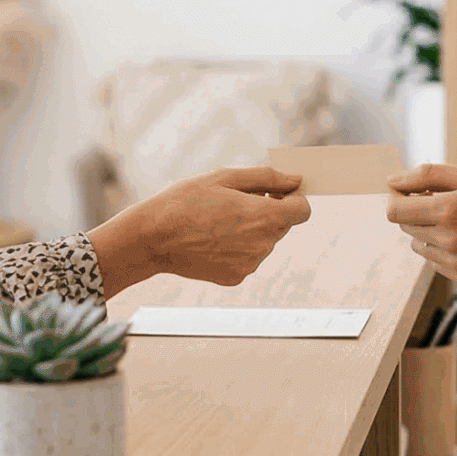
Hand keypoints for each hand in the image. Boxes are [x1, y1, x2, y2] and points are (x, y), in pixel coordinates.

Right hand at [118, 166, 311, 285]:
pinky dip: (236, 248)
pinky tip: (210, 240)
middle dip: (267, 212)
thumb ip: (267, 178)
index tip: (273, 192)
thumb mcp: (225, 177)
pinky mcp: (235, 277)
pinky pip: (246, 258)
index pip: (303, 210)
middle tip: (233, 202)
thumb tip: (295, 181)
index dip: (292, 198)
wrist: (153, 238)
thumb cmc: (187, 200)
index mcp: (265, 217)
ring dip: (250, 231)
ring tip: (216, 221)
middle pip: (282, 225)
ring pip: (263, 242)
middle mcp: (263, 245)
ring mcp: (250, 265)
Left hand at [384, 164, 456, 287]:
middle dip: (415, 210)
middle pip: (405, 227)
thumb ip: (427, 175)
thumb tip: (393, 180)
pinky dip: (443, 248)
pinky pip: (435, 262)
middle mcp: (449, 241)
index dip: (394, 196)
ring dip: (428, 230)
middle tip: (443, 199)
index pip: (394, 211)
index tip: (404, 189)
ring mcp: (456, 264)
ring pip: (418, 245)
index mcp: (449, 211)